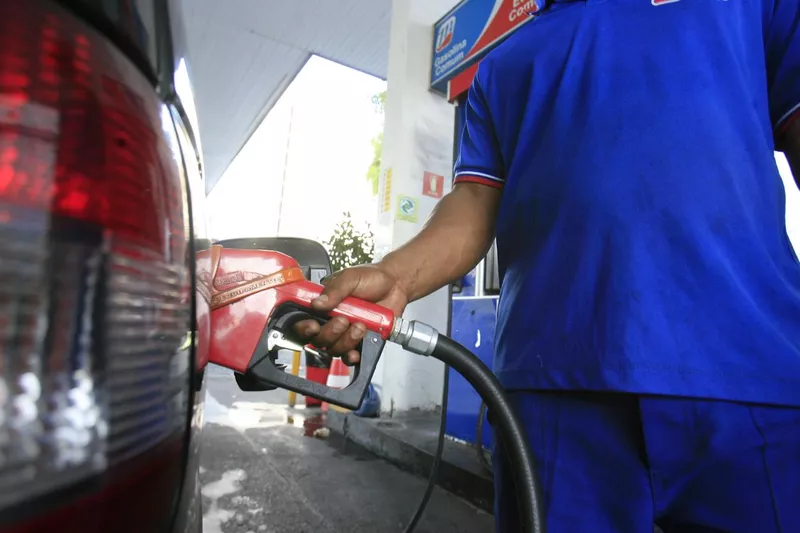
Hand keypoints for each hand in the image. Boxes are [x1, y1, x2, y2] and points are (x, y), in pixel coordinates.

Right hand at [293, 263, 408, 364]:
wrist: (396, 285)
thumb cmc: (371, 278)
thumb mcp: (350, 277)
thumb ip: (334, 289)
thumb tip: (317, 303)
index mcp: (323, 304)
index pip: (303, 320)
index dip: (303, 327)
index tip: (313, 325)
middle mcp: (330, 320)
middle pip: (317, 339)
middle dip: (330, 333)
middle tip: (343, 320)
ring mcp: (344, 332)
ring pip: (333, 348)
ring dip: (346, 340)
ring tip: (360, 326)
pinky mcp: (359, 341)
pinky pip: (349, 357)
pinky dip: (352, 356)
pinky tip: (357, 349)